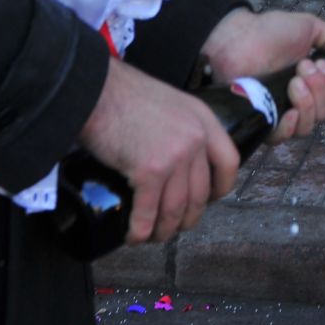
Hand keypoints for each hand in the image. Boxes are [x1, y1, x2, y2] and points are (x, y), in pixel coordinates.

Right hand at [77, 59, 240, 244]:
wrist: (95, 88)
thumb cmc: (123, 94)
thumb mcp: (169, 102)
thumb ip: (180, 127)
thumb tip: (174, 159)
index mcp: (203, 119)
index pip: (229, 162)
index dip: (221, 188)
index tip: (209, 200)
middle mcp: (196, 139)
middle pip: (201, 193)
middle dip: (187, 217)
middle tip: (172, 225)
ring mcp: (175, 156)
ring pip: (177, 209)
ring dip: (164, 230)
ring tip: (151, 235)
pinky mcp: (149, 171)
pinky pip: (149, 213)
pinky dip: (141, 231)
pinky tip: (134, 236)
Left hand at [201, 8, 324, 142]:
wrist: (238, 38)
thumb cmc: (268, 31)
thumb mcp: (306, 26)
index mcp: (311, 81)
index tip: (322, 64)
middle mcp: (298, 99)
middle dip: (320, 89)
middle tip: (303, 68)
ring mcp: (280, 112)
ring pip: (308, 126)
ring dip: (308, 103)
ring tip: (294, 81)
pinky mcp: (263, 121)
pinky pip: (284, 137)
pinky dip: (291, 126)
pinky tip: (290, 111)